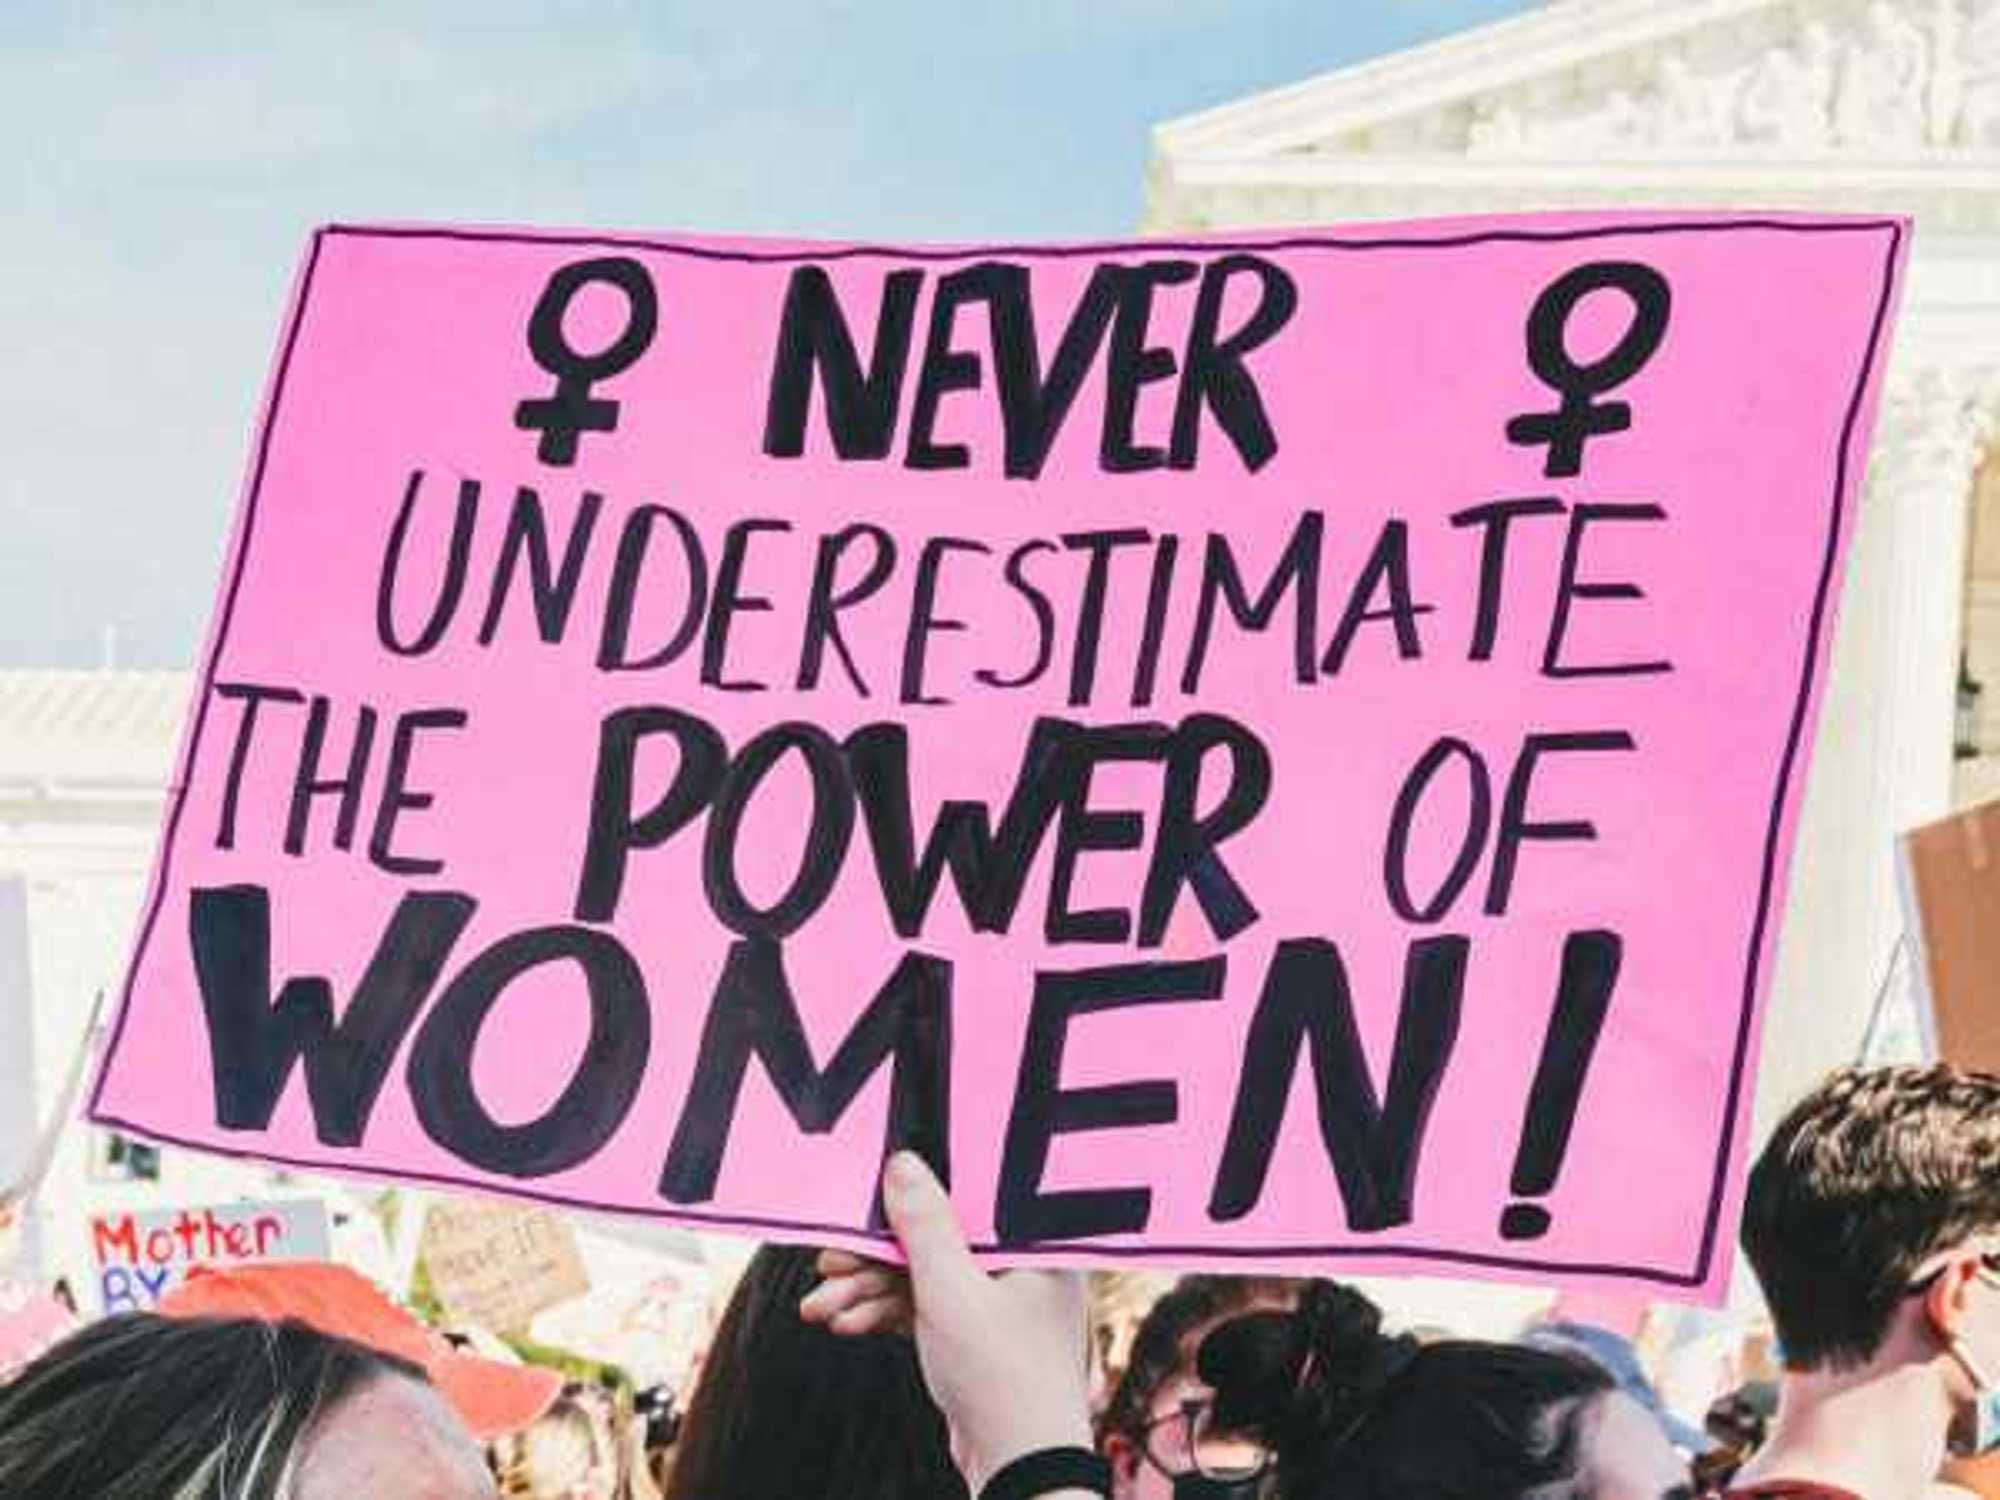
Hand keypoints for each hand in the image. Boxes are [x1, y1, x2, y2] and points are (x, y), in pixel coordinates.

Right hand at [800, 1152, 1092, 1489]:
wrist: (1017, 1472)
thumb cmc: (1002, 1379)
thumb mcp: (951, 1291)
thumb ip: (924, 1226)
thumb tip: (903, 1163)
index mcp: (1034, 1245)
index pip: (965, 1200)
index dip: (908, 1201)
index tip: (861, 1204)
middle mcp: (1021, 1268)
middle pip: (936, 1241)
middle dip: (875, 1259)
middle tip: (827, 1266)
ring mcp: (998, 1306)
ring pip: (923, 1279)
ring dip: (869, 1293)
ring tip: (820, 1310)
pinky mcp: (975, 1338)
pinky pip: (925, 1310)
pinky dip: (886, 1316)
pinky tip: (845, 1323)